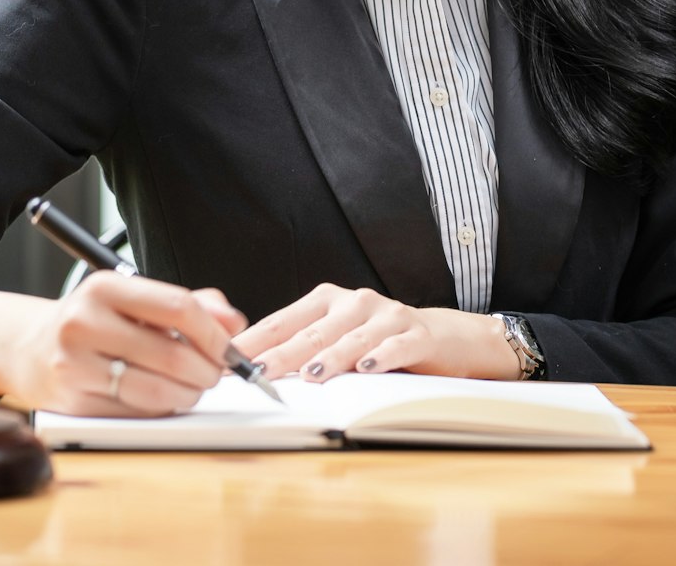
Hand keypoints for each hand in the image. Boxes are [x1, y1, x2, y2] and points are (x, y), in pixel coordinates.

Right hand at [0, 275, 246, 416]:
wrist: (30, 349)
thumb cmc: (94, 322)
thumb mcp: (136, 300)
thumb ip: (191, 305)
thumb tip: (234, 323)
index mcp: (105, 287)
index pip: (178, 307)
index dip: (214, 333)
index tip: (229, 348)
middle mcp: (85, 322)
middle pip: (173, 354)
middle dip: (207, 370)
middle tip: (215, 374)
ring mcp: (76, 365)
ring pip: (158, 390)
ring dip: (189, 394)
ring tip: (192, 387)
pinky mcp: (75, 401)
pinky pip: (138, 413)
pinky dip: (163, 409)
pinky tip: (165, 398)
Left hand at [233, 283, 518, 382]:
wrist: (443, 338)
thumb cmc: (378, 341)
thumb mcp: (338, 339)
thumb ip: (303, 348)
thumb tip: (254, 370)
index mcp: (328, 301)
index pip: (284, 321)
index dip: (257, 340)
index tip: (231, 359)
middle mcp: (356, 302)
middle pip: (313, 331)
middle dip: (283, 353)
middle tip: (259, 371)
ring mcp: (388, 316)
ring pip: (353, 339)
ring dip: (330, 357)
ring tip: (310, 374)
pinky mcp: (418, 335)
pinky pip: (397, 347)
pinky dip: (381, 358)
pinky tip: (367, 369)